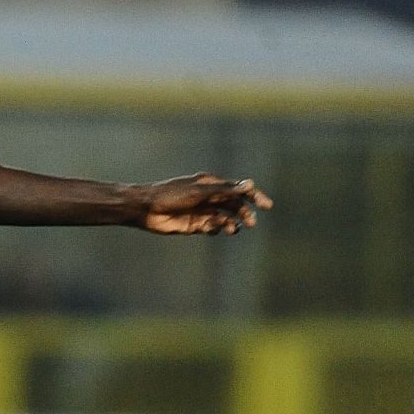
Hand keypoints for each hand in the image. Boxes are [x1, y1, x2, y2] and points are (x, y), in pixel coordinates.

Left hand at [137, 174, 271, 234]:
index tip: (267, 206)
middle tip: (251, 223)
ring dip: (232, 224)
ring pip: (226, 218)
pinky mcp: (195, 225)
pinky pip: (212, 228)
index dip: (254, 197)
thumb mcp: (200, 191)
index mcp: (212, 184)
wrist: (146, 209)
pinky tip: (211, 228)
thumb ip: (225, 190)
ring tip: (232, 229)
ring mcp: (203, 211)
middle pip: (235, 205)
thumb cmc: (171, 194)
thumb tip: (250, 185)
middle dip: (245, 213)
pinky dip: (216, 229)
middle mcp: (209, 197)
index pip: (239, 189)